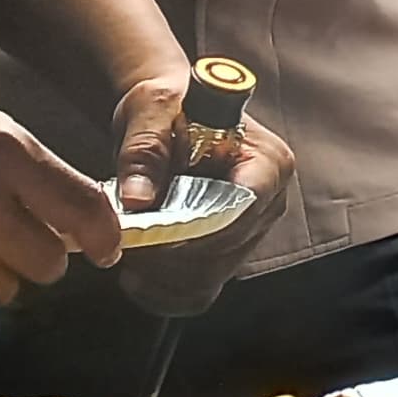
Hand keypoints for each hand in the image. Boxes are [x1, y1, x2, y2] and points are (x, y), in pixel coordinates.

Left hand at [107, 90, 296, 316]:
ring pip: (212, 276)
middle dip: (172, 256)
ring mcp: (252, 230)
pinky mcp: (229, 250)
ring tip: (129, 259)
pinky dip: (168, 291)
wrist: (169, 113)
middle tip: (128, 246)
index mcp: (267, 162)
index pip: (241, 209)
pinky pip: (203, 288)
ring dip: (166, 277)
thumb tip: (138, 200)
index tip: (154, 233)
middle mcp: (270, 201)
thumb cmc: (168, 105)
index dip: (198, 229)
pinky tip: (138, 279)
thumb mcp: (151, 113)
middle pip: (225, 251)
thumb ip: (144, 153)